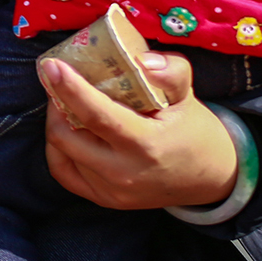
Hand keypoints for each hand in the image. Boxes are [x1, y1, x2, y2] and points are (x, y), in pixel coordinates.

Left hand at [41, 52, 240, 210]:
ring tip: (68, 103)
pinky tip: (71, 130)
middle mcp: (125, 173)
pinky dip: (59, 147)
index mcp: (147, 145)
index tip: (51, 65)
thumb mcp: (188, 97)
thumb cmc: (194, 132)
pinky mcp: (104, 200)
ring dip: (58, 122)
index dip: (69, 88)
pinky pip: (63, 171)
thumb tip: (143, 60)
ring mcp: (112, 191)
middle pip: (66, 134)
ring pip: (61, 151)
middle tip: (62, 82)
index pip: (96, 115)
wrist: (210, 179)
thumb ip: (170, 73)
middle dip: (57, 103)